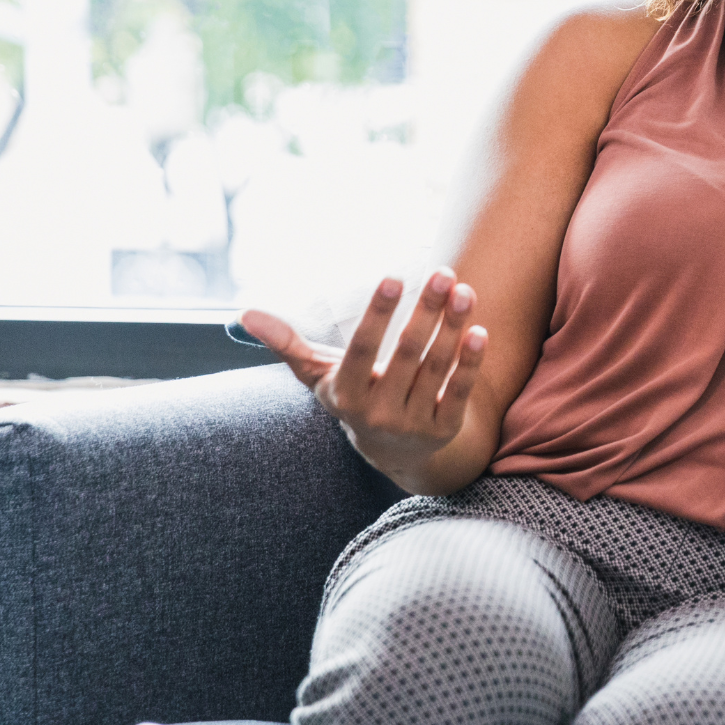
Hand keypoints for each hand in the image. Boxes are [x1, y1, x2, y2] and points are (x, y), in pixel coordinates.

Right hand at [241, 269, 487, 483]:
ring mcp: (412, 423)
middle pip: (407, 354)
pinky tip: (479, 330)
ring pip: (436, 368)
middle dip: (426, 312)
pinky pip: (459, 392)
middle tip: (442, 272)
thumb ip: (288, 345)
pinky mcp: (444, 429)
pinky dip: (469, 362)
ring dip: (452, 327)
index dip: (377, 314)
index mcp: (346, 394)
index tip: (394, 277)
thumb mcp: (320, 376)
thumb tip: (244, 314)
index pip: (362, 350)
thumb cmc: (355, 396)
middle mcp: (378, 412)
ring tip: (463, 290)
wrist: (393, 453)